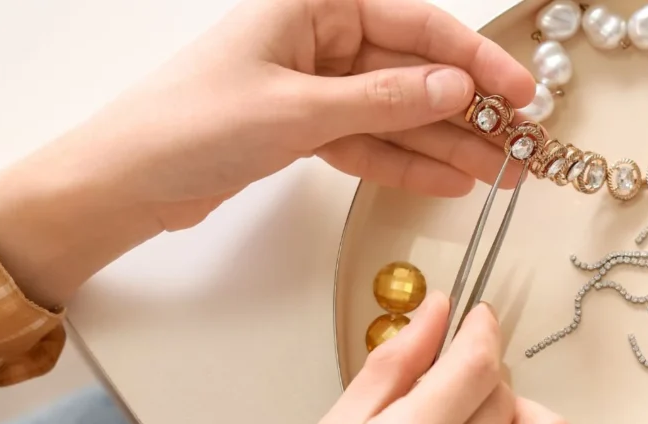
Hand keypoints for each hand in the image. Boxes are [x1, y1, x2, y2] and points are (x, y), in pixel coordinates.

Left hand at [0, 0, 534, 306]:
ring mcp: (314, 87)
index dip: (474, 59)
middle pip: (414, 72)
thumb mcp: (297, 109)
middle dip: (471, 111)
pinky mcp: (305, 130)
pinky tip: (453, 180)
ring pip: (399, 113)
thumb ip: (383, 101)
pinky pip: (373, 143)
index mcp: (313, 5)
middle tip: (522, 144)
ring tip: (502, 173)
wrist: (125, 182)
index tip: (520, 91)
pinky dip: (409, 164)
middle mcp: (318, 39)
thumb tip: (457, 89)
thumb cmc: (189, 124)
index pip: (413, 25)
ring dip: (450, 144)